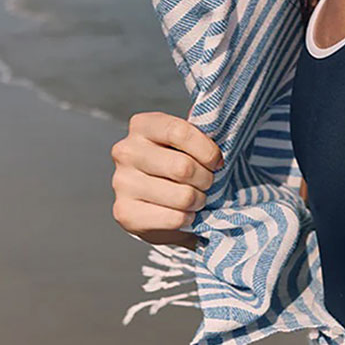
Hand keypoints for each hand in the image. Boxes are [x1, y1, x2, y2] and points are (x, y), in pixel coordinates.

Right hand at [110, 112, 223, 249]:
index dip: (207, 150)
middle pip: (183, 168)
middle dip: (206, 179)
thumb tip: (222, 129)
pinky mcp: (125, 213)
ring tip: (196, 199)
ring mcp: (122, 183)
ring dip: (199, 201)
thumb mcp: (186, 143)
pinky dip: (188, 219)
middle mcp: (126, 151)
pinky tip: (184, 213)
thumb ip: (200, 135)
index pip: (180, 132)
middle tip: (207, 183)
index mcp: (142, 125)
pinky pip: (174, 219)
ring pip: (182, 196)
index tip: (217, 162)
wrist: (152, 201)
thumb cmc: (176, 164)